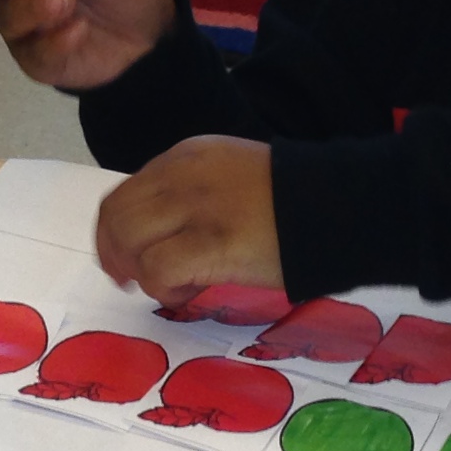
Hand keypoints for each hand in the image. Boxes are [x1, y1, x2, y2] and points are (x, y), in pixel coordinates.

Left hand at [94, 136, 281, 305]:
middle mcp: (182, 176)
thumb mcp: (230, 175)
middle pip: (116, 217)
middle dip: (115, 255)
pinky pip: (158, 268)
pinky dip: (163, 288)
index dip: (111, 233)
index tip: (120, 260)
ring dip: (142, 273)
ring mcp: (195, 207)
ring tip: (174, 286)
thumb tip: (159, 234)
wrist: (338, 206)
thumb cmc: (292, 201)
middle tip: (134, 281)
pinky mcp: (211, 242)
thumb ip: (190, 195)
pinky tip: (188, 293)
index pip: (124, 194)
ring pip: (129, 241)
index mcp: (186, 156)